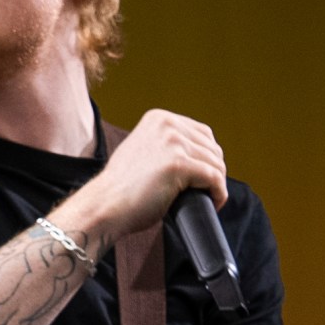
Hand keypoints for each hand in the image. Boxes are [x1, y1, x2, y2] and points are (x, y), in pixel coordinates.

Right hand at [53, 109, 227, 244]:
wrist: (105, 206)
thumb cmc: (121, 190)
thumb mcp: (143, 152)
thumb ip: (164, 147)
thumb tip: (193, 157)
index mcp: (158, 118)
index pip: (202, 133)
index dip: (208, 157)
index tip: (205, 176)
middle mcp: (167, 124)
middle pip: (212, 147)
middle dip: (214, 171)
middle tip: (207, 191)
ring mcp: (173, 143)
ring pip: (215, 163)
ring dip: (217, 184)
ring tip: (209, 199)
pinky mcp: (179, 164)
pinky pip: (214, 178)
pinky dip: (219, 193)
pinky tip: (214, 202)